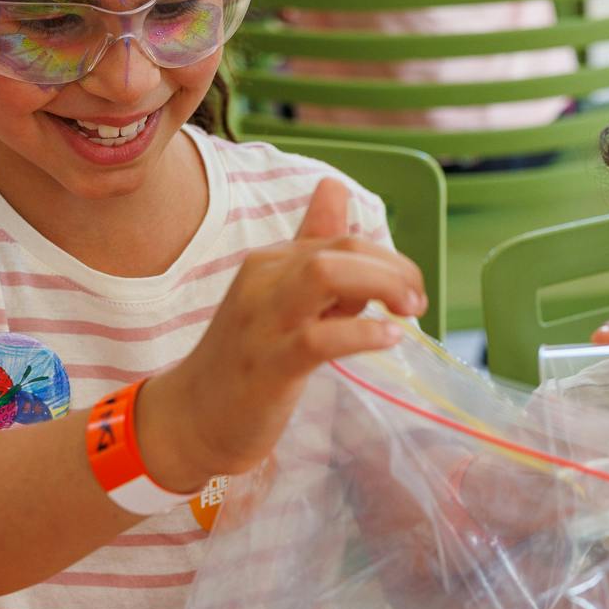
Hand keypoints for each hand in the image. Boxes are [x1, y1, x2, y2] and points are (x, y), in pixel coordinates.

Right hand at [141, 178, 425, 490]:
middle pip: (340, 248)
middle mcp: (263, 280)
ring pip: (326, 275)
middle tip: (416, 303)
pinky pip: (319, 338)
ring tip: (408, 312)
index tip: (410, 292)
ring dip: (381, 286)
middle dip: (393, 268)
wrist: (192, 417)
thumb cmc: (246, 358)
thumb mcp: (283, 297)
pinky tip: (388, 339)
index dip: (388, 258)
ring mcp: (263, 321)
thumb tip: (336, 190)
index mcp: (270, 262)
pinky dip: (362, 334)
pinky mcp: (269, 364)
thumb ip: (314, 251)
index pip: (340, 238)